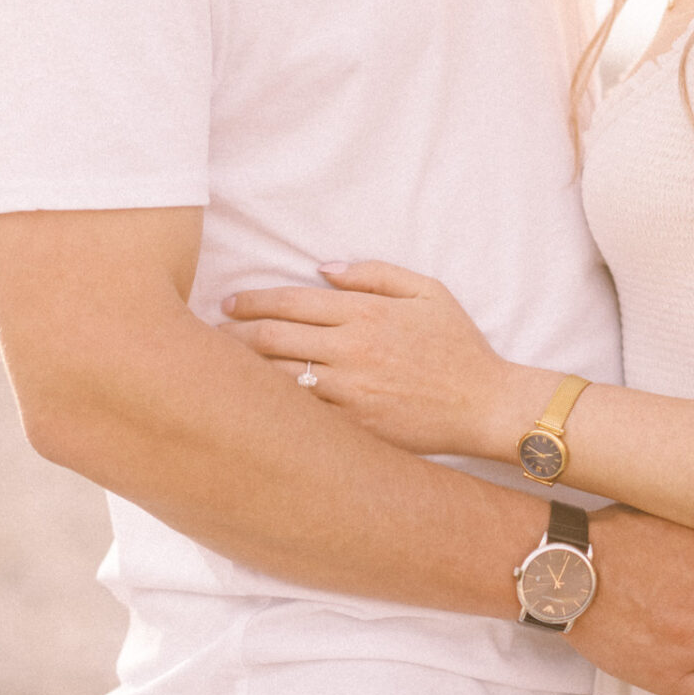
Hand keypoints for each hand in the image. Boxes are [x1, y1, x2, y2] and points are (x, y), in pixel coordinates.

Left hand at [222, 262, 537, 458]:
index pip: (289, 302)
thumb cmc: (458, 346)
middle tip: (209, 336)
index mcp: (365, 312)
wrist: (484, 404)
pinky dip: (271, 406)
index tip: (229, 304)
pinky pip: (300, 414)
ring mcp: (349, 391)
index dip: (251, 301)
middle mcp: (351, 350)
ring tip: (216, 369)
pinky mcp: (352, 426)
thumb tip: (324, 268)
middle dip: (231, 335)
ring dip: (240, 372)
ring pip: (276, 378)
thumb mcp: (428, 291)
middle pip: (270, 338)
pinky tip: (252, 403)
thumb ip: (374, 273)